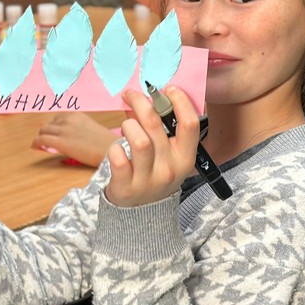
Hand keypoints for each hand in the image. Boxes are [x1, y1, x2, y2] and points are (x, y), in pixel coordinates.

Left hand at [31, 113, 119, 166]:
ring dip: (41, 137)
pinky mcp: (61, 142)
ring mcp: (64, 130)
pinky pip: (41, 140)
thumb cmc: (107, 144)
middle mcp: (69, 120)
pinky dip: (36, 143)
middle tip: (45, 140)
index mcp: (77, 115)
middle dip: (46, 131)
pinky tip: (36, 148)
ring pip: (43, 130)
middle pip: (49, 123)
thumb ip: (79, 129)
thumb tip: (71, 137)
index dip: (53, 126)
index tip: (53, 132)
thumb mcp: (92, 129)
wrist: (112, 150)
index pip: (58, 117)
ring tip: (41, 145)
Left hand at [104, 87, 197, 206]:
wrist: (142, 215)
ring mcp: (148, 180)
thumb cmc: (155, 175)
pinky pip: (118, 158)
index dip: (180, 102)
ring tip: (126, 126)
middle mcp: (170, 169)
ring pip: (138, 141)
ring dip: (128, 125)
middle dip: (141, 103)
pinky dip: (114, 148)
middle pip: (157, 126)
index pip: (189, 124)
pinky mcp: (126, 187)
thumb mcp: (168, 157)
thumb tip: (149, 97)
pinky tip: (117, 149)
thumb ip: (163, 131)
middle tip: (130, 95)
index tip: (168, 89)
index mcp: (185, 158)